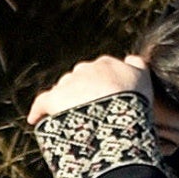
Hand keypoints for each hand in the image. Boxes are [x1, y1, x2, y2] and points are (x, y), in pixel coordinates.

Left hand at [29, 55, 148, 124]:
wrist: (117, 117)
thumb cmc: (134, 102)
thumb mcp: (144, 79)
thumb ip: (137, 66)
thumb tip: (132, 59)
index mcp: (106, 64)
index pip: (100, 69)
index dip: (101, 84)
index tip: (104, 97)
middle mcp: (86, 69)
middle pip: (80, 78)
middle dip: (82, 92)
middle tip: (88, 111)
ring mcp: (69, 84)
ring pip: (62, 89)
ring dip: (65, 101)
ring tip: (69, 118)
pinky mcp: (54, 99)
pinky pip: (42, 103)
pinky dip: (38, 110)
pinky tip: (35, 118)